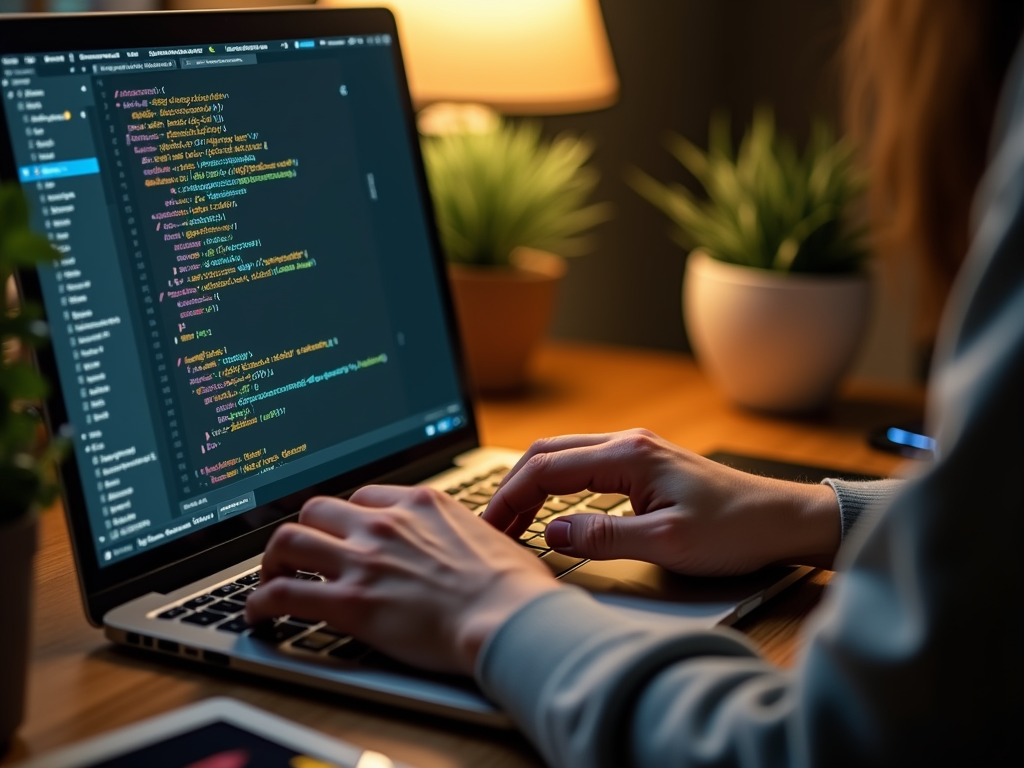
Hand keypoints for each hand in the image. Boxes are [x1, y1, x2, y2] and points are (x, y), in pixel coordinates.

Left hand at [245, 486, 560, 674]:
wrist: (509, 618)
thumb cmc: (513, 587)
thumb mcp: (490, 535)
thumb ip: (463, 530)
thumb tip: (470, 540)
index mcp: (421, 503)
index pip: (363, 497)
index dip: (347, 518)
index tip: (343, 534)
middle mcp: (385, 523)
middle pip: (318, 509)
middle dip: (306, 531)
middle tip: (302, 554)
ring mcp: (364, 560)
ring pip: (289, 541)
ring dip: (272, 560)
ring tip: (270, 578)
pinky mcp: (349, 603)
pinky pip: (282, 594)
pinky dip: (260, 603)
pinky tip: (258, 614)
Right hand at [483, 429, 840, 575]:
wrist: (782, 519)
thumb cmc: (735, 530)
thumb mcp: (667, 543)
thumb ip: (604, 537)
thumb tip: (551, 533)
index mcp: (628, 455)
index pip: (546, 468)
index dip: (509, 498)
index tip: (490, 529)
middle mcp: (627, 444)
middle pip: (546, 454)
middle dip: (511, 487)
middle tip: (490, 526)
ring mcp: (635, 451)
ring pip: (563, 457)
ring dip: (531, 485)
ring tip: (510, 521)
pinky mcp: (643, 466)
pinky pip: (583, 467)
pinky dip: (555, 486)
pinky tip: (549, 511)